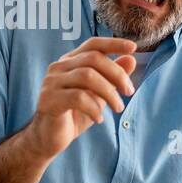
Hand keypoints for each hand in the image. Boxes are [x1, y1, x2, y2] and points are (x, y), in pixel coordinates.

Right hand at [21, 36, 136, 159]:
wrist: (49, 138)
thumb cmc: (75, 115)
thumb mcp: (99, 95)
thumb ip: (112, 77)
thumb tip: (131, 59)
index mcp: (70, 62)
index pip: (92, 44)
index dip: (113, 43)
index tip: (133, 47)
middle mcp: (58, 67)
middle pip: (93, 58)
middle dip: (117, 74)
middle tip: (129, 92)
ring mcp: (51, 82)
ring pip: (87, 76)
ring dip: (109, 93)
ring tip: (118, 108)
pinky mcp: (48, 99)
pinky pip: (77, 97)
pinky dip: (94, 108)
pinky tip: (98, 119)